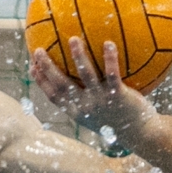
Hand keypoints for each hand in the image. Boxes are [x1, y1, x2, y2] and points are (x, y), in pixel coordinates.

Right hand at [32, 37, 157, 145]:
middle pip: (62, 84)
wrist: (140, 133)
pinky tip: (108, 42)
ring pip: (86, 75)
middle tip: (38, 50)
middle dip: (47, 67)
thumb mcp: (98, 113)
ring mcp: (101, 100)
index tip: (31, 67)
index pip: (53, 96)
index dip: (41, 82)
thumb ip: (88, 98)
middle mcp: (85, 106)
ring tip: (73, 39)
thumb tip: (82, 79)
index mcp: (77, 112)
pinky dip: (110, 58)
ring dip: (78, 56)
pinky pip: (112, 73)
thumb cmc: (118, 120)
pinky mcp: (118, 95)